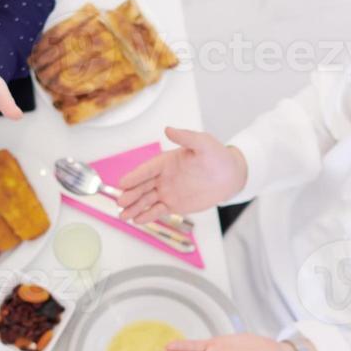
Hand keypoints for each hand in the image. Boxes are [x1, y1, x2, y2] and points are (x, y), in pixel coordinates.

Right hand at [117, 126, 247, 223]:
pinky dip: (147, 216)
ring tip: (123, 216)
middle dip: (130, 194)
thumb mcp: (203, 143)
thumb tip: (168, 129)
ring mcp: (167, 192)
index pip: (146, 170)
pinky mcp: (174, 205)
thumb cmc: (217, 156)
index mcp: (166, 161)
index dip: (134, 176)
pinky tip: (137, 220)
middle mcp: (163, 177)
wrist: (229, 176)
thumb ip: (185, 137)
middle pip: (142, 187)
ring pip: (146, 201)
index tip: (122, 183)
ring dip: (134, 208)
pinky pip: (157, 211)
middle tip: (121, 202)